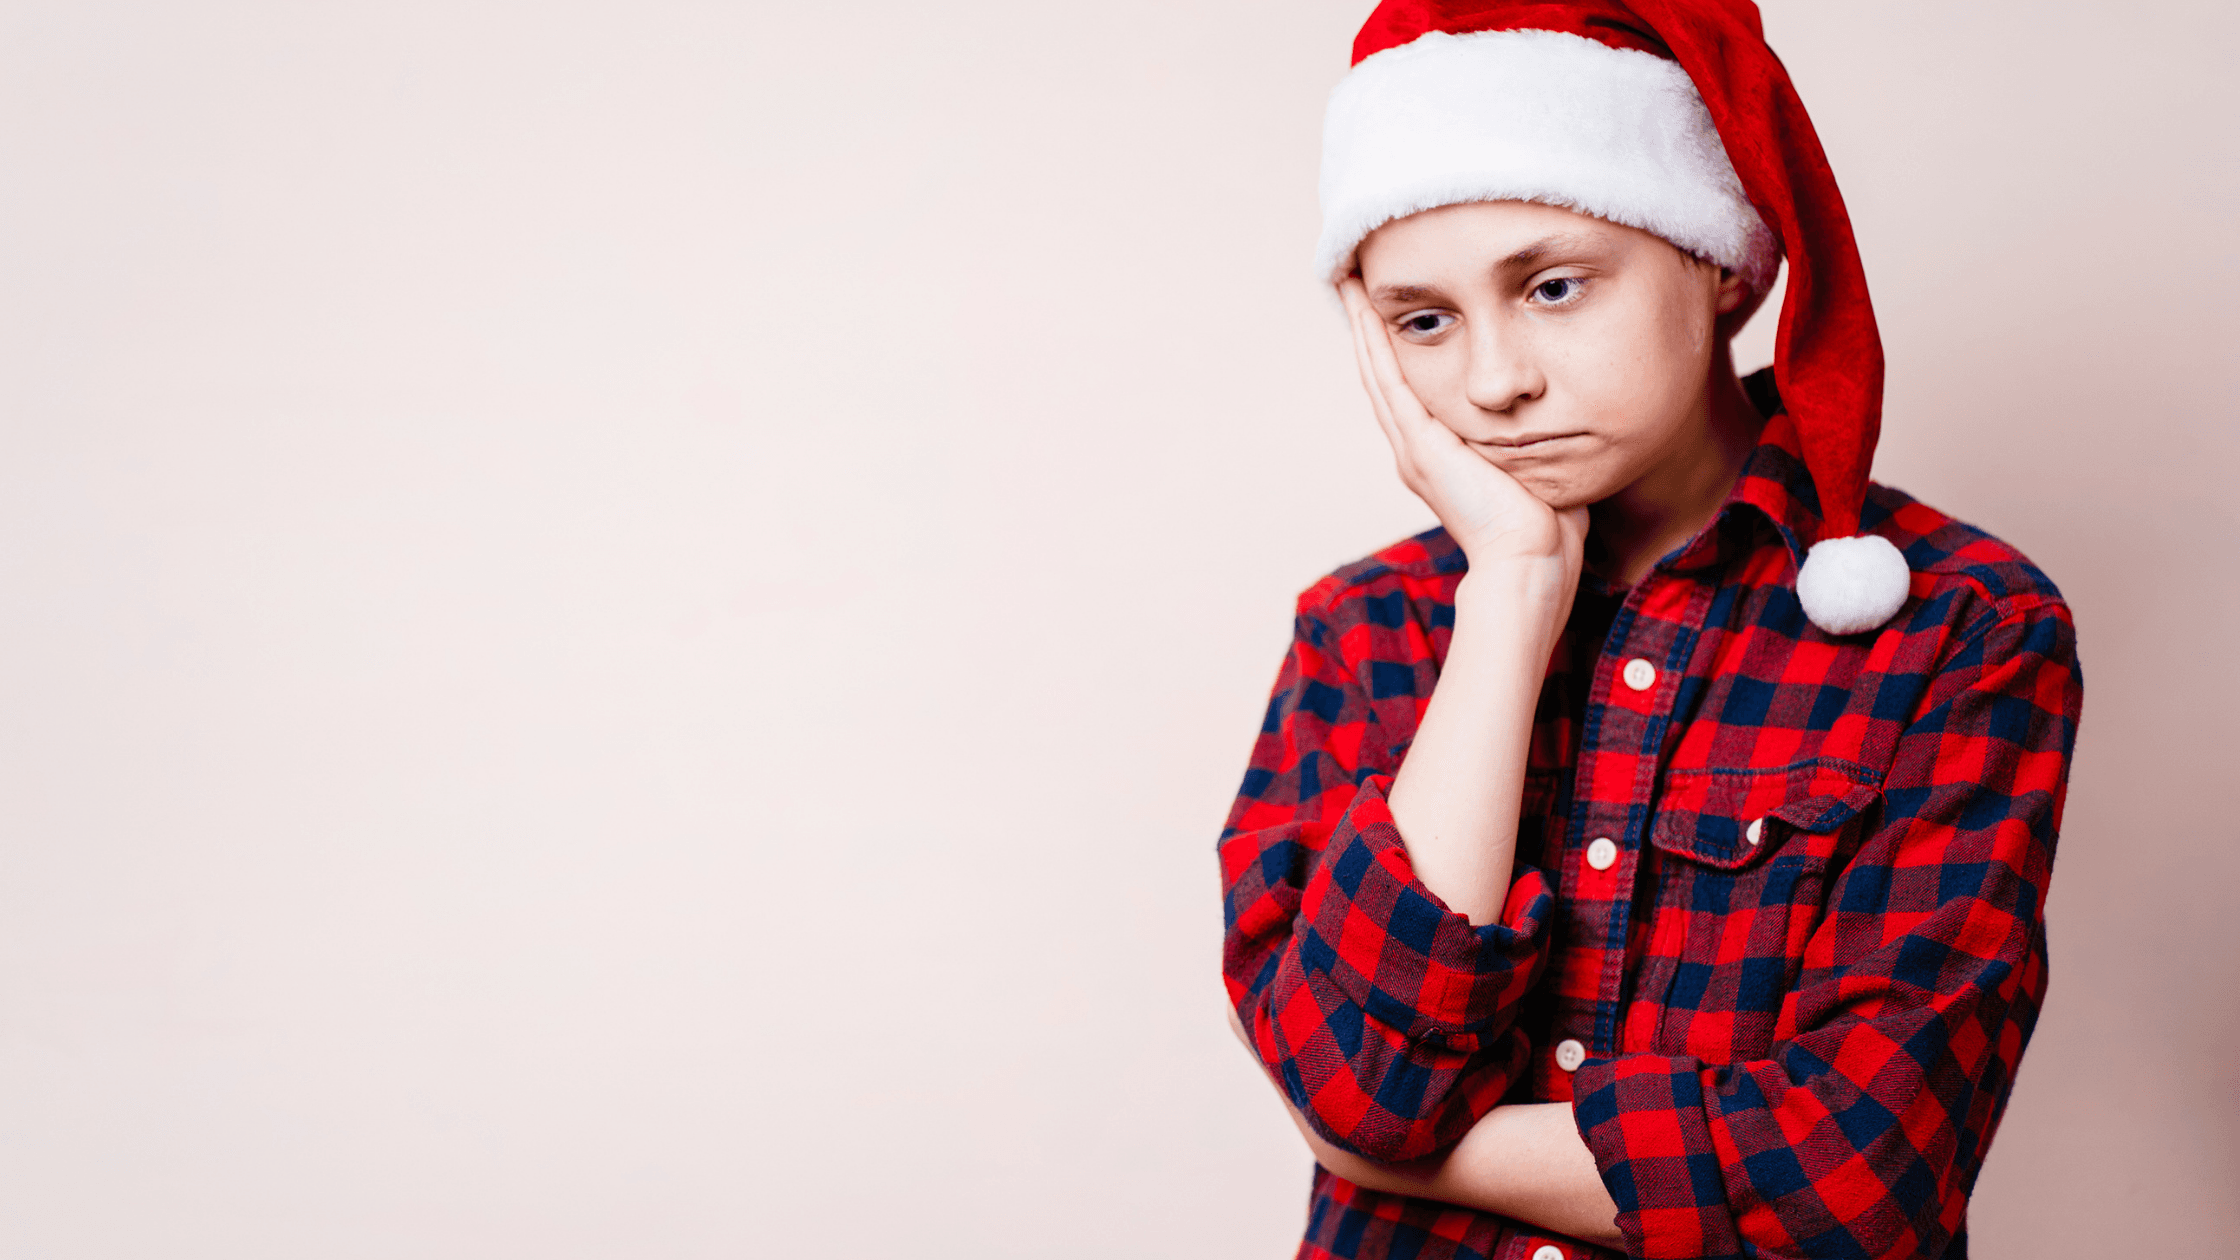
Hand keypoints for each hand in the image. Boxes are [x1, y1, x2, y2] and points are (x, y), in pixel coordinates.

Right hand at [1337, 277, 1587, 607]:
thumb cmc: (1545, 530)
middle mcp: (1418, 451)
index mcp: (1442, 458)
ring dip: (1362, 326)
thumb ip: (1537, 441)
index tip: (1395, 309)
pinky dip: (1373, 344)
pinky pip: (1390, 382)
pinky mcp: (1420, 447)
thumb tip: (1563, 417)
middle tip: (1355, 282)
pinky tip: (1363, 309)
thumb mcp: (1538, 469)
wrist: (1530, 564)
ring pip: (1378, 372)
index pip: (1413, 391)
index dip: (1400, 349)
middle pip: (1384, 376)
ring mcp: (1414, 449)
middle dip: (1370, 328)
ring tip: (1349, 282)